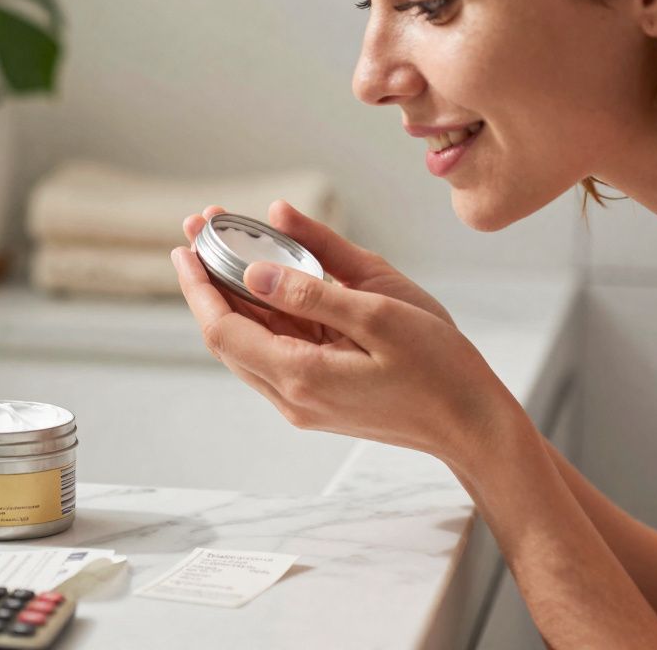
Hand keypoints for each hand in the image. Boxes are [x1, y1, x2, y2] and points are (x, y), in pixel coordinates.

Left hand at [171, 201, 512, 463]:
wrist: (472, 425)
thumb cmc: (440, 368)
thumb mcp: (379, 312)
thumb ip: (313, 288)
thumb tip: (256, 269)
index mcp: (301, 375)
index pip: (222, 329)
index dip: (198, 285)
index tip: (184, 244)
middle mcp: (291, 397)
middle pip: (227, 336)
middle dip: (210, 281)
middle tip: (202, 230)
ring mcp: (302, 402)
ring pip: (249, 344)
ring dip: (234, 297)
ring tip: (227, 246)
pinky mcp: (318, 398)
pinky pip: (275, 350)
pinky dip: (264, 314)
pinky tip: (268, 281)